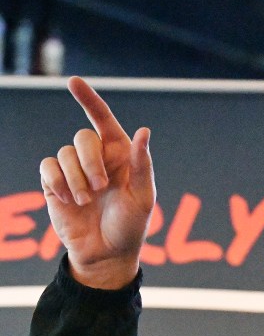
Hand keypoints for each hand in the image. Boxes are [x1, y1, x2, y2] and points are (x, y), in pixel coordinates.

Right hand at [39, 76, 155, 288]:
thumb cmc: (130, 226)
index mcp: (122, 155)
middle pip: (83, 136)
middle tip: (100, 187)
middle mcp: (97, 158)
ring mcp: (74, 170)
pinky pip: (48, 166)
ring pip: (64, 153)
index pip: (104, 120)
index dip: (89, 99)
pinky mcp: (54, 183)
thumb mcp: (142, 197)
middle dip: (90, 160)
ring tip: (85, 200)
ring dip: (75, 178)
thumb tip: (144, 131)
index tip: (74, 81)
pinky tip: (67, 199)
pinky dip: (57, 181)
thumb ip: (143, 164)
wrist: (105, 253)